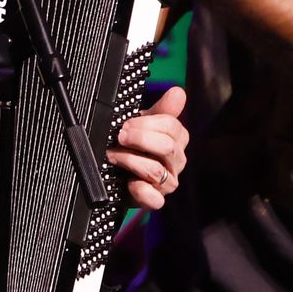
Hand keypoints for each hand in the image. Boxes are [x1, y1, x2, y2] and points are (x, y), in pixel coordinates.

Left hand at [109, 86, 188, 208]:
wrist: (117, 173)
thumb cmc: (132, 146)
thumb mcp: (143, 124)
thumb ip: (160, 109)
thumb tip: (178, 91)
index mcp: (176, 140)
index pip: (172, 127)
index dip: (147, 124)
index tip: (127, 123)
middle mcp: (176, 161)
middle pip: (167, 147)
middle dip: (140, 139)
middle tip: (120, 136)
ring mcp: (168, 182)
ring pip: (156, 170)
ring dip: (131, 161)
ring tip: (113, 156)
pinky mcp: (155, 200)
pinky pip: (154, 198)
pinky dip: (140, 190)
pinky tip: (129, 183)